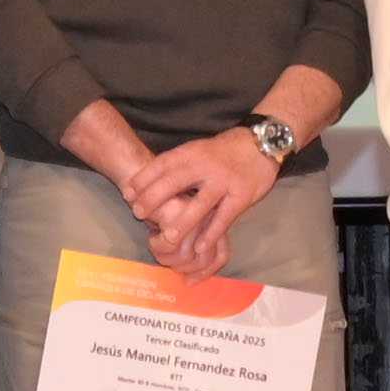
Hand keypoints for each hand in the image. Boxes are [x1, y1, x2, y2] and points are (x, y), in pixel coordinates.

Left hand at [126, 129, 274, 277]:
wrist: (262, 143)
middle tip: (137, 214)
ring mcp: (224, 181)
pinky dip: (211, 233)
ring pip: (200, 204)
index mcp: (193, 153)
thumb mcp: (198, 150)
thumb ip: (178, 165)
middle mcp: (206, 166)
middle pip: (175, 182)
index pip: (162, 164)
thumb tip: (146, 182)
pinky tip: (199, 247)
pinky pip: (224, 218)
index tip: (127, 193)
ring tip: (167, 239)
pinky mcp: (241, 196)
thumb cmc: (224, 152)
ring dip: (182, 223)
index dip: (143, 179)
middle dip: (153, 198)